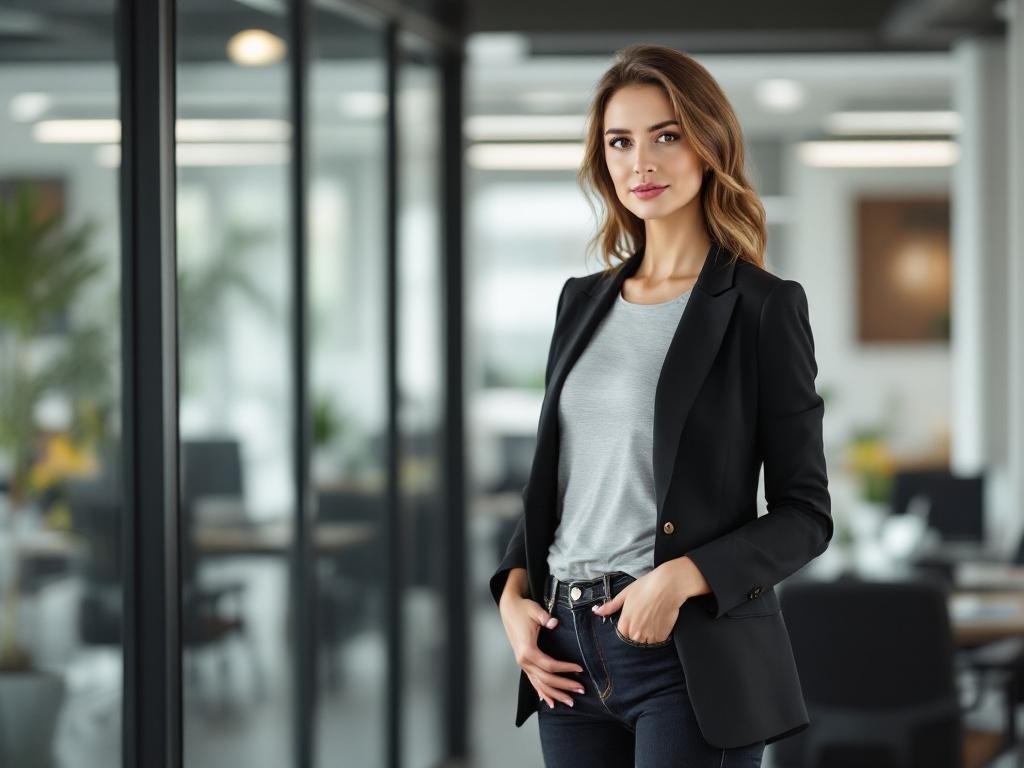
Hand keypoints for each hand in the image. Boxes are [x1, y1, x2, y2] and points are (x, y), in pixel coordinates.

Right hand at [499, 593, 585, 708]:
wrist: (509, 609)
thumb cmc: (522, 610)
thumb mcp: (535, 611)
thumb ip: (545, 618)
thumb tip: (555, 623)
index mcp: (527, 650)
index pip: (550, 665)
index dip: (566, 668)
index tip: (580, 669)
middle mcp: (524, 661)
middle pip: (546, 679)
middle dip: (564, 686)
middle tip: (581, 690)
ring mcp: (523, 664)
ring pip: (539, 685)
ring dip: (555, 694)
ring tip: (570, 701)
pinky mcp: (524, 663)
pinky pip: (533, 682)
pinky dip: (541, 692)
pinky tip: (548, 701)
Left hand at [591, 566, 687, 643]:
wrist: (668, 586)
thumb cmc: (645, 587)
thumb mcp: (625, 594)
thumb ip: (611, 606)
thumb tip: (596, 611)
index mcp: (624, 622)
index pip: (622, 633)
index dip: (628, 625)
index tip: (634, 617)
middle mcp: (635, 632)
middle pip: (633, 638)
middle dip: (637, 630)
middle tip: (645, 615)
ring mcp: (649, 635)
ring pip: (645, 640)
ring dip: (648, 633)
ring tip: (653, 617)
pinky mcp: (661, 636)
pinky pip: (657, 640)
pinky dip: (658, 633)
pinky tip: (660, 620)